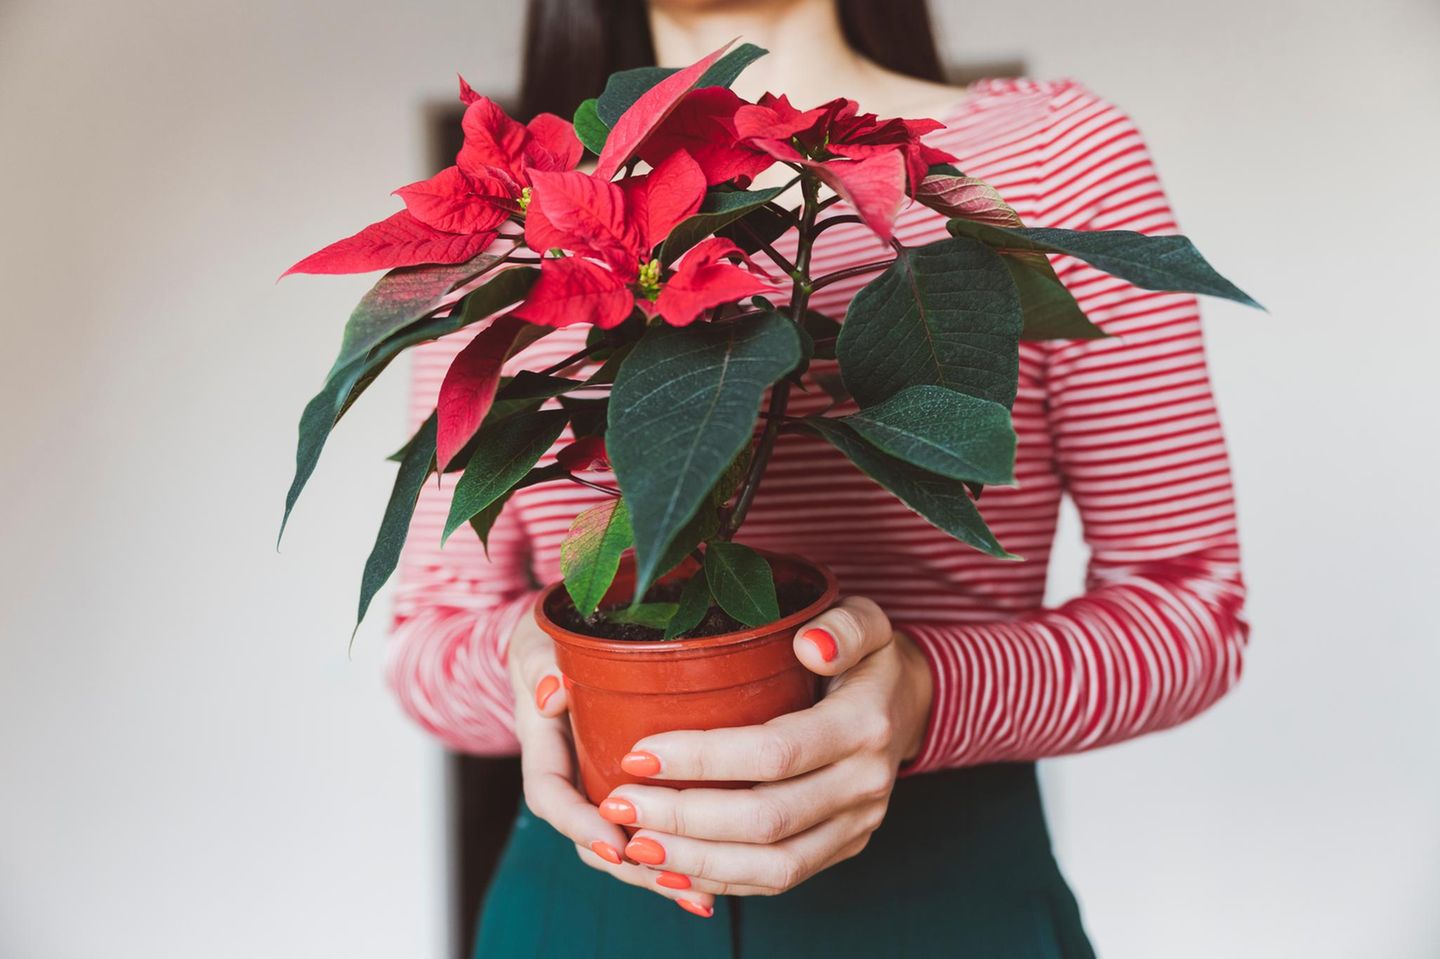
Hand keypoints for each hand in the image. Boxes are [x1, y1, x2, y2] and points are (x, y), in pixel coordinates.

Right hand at [507, 616, 718, 916]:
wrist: (558, 648)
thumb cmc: (550, 644)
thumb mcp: (539, 644)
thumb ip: (541, 664)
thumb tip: (550, 692)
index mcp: (543, 748)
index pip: (550, 797)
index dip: (580, 823)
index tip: (615, 839)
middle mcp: (570, 778)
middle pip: (590, 838)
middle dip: (628, 864)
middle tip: (670, 877)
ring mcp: (598, 788)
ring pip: (621, 844)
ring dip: (657, 873)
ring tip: (700, 892)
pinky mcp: (631, 790)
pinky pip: (647, 831)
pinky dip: (676, 859)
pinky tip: (714, 883)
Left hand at [596, 596, 933, 896]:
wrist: (910, 702)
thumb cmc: (867, 656)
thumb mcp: (865, 620)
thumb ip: (843, 626)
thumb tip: (810, 646)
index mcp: (863, 724)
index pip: (774, 752)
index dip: (703, 759)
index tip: (638, 752)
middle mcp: (864, 783)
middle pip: (766, 819)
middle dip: (684, 818)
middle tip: (620, 803)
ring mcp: (856, 824)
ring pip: (773, 865)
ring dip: (696, 862)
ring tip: (634, 845)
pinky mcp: (844, 847)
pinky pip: (781, 880)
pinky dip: (722, 881)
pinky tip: (672, 868)